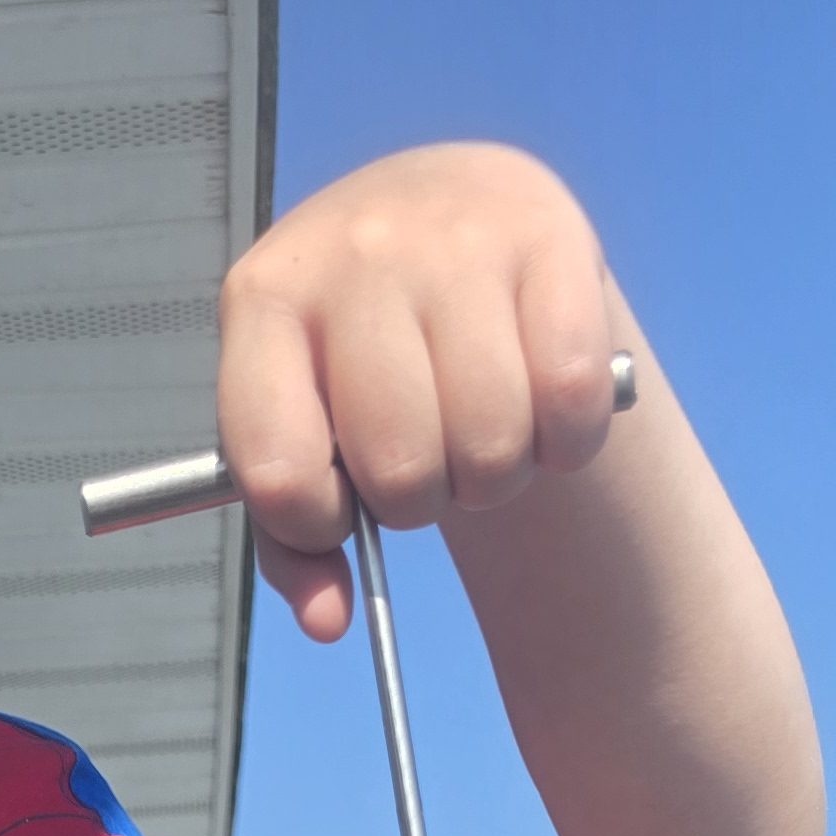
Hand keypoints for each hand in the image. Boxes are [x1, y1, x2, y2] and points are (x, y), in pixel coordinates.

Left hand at [217, 145, 621, 641]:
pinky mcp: (550, 234)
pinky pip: (571, 401)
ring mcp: (454, 235)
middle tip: (425, 453)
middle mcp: (355, 252)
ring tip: (483, 425)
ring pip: (493, 445)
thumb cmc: (362, 356)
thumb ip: (296, 540)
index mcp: (264, 302)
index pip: (279, 469)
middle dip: (422, 498)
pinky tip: (543, 403)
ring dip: (498, 473)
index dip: (317, 523)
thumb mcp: (308, 428)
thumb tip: (329, 624)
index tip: (339, 501)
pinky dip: (568, 439)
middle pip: (402, 470)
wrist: (446, 210)